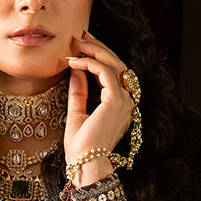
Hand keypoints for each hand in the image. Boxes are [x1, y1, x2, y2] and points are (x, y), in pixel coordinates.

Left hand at [65, 30, 133, 185]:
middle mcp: (126, 102)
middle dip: (98, 47)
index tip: (81, 48)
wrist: (85, 165)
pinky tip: (74, 61)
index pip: (114, 74)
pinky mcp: (116, 101)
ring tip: (76, 43)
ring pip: (114, 64)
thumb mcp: (77, 115)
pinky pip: (104, 72)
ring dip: (94, 51)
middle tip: (80, 35)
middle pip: (117, 65)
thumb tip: (75, 72)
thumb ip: (79, 93)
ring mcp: (124, 101)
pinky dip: (89, 64)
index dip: (98, 57)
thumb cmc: (81, 148)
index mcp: (120, 106)